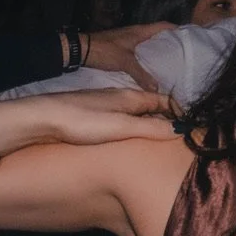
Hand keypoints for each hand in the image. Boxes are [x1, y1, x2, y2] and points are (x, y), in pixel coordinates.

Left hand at [0, 87, 177, 151]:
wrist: (42, 118)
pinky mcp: (92, 115)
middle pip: (152, 105)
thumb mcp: (121, 126)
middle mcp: (120, 97)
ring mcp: (105, 105)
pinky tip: (130, 139)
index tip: (194, 127)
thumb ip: (151, 128)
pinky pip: (123, 118)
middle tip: (182, 135)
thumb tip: (182, 130)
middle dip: (168, 116)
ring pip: (137, 111)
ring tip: (161, 139)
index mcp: (131, 96)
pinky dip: (134, 126)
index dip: (180, 112)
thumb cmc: (82, 122)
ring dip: (151, 121)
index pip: (164, 100)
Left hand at [80, 22, 175, 88]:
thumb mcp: (125, 63)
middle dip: (169, 42)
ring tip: (169, 62)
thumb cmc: (104, 51)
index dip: (176, 29)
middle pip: (157, 35)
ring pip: (147, 43)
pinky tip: (150, 67)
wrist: (81, 50)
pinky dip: (146, 57)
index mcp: (139, 31)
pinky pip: (139, 51)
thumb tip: (157, 88)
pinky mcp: (120, 47)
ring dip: (157, 50)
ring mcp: (127, 40)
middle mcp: (135, 32)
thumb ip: (142, 75)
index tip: (188, 37)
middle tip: (182, 54)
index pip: (163, 26)